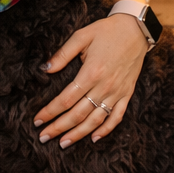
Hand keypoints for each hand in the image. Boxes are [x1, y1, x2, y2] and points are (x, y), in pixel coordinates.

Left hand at [33, 12, 147, 147]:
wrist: (136, 29)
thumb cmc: (106, 31)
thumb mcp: (81, 36)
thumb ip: (63, 54)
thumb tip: (45, 69)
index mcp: (91, 72)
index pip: (66, 99)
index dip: (50, 112)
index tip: (37, 120)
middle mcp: (105, 86)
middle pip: (78, 114)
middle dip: (59, 127)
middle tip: (44, 137)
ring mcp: (117, 92)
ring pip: (96, 120)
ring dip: (78, 134)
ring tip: (63, 143)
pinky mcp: (127, 94)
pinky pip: (117, 117)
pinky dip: (106, 130)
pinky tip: (94, 138)